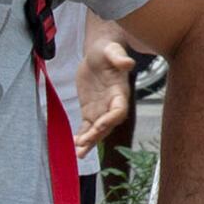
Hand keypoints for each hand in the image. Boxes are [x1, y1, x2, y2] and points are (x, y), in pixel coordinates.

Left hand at [74, 38, 134, 157]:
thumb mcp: (112, 50)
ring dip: (89, 142)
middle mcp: (112, 104)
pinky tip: (75, 145)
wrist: (98, 54)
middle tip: (83, 144)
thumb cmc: (107, 51)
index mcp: (120, 92)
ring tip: (79, 153)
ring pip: (97, 130)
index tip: (98, 126)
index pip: (119, 110)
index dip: (110, 119)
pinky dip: (82, 136)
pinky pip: (87, 126)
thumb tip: (128, 62)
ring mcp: (101, 109)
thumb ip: (119, 57)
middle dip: (96, 135)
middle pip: (107, 124)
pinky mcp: (90, 110)